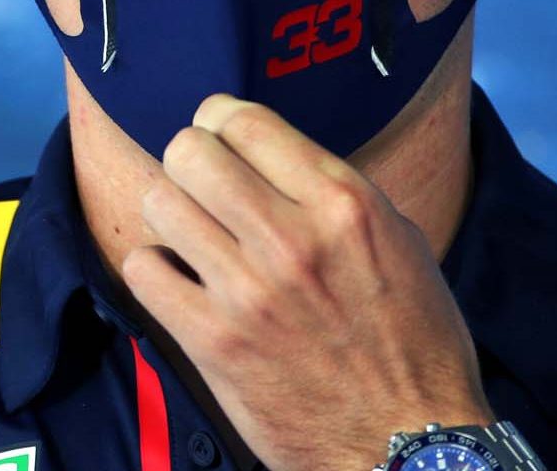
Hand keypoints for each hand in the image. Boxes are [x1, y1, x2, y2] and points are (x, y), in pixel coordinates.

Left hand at [119, 94, 492, 470]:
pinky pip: (144, 269)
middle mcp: (293, 238)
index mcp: (345, 205)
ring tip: (193, 236)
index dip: (219, 120)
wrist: (408, 443)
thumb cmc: (413, 343)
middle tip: (201, 186)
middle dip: (189, 161)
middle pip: (190, 150)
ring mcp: (248, 291)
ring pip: (160, 202)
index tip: (219, 138)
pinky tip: (182, 283)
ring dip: (171, 214)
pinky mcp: (212, 341)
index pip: (245, 119)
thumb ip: (334, 194)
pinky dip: (156, 271)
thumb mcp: (399, 243)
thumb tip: (270, 155)